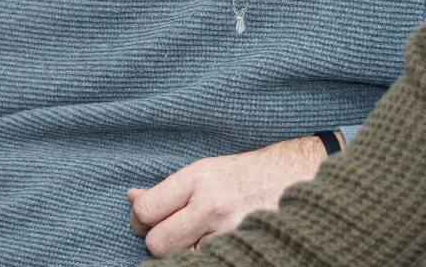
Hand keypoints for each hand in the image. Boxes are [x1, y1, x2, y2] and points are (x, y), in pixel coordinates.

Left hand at [128, 135, 328, 255]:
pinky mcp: (246, 248)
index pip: (146, 210)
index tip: (145, 220)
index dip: (138, 220)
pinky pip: (207, 261)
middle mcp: (212, 206)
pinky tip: (211, 246)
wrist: (297, 179)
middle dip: (156, 240)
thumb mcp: (202, 171)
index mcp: (198, 180)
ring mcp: (231, 232)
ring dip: (181, 251)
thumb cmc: (245, 175)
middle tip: (167, 233)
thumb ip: (166, 188)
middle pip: (158, 242)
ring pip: (181, 257)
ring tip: (195, 237)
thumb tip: (131, 197)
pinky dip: (204, 257)